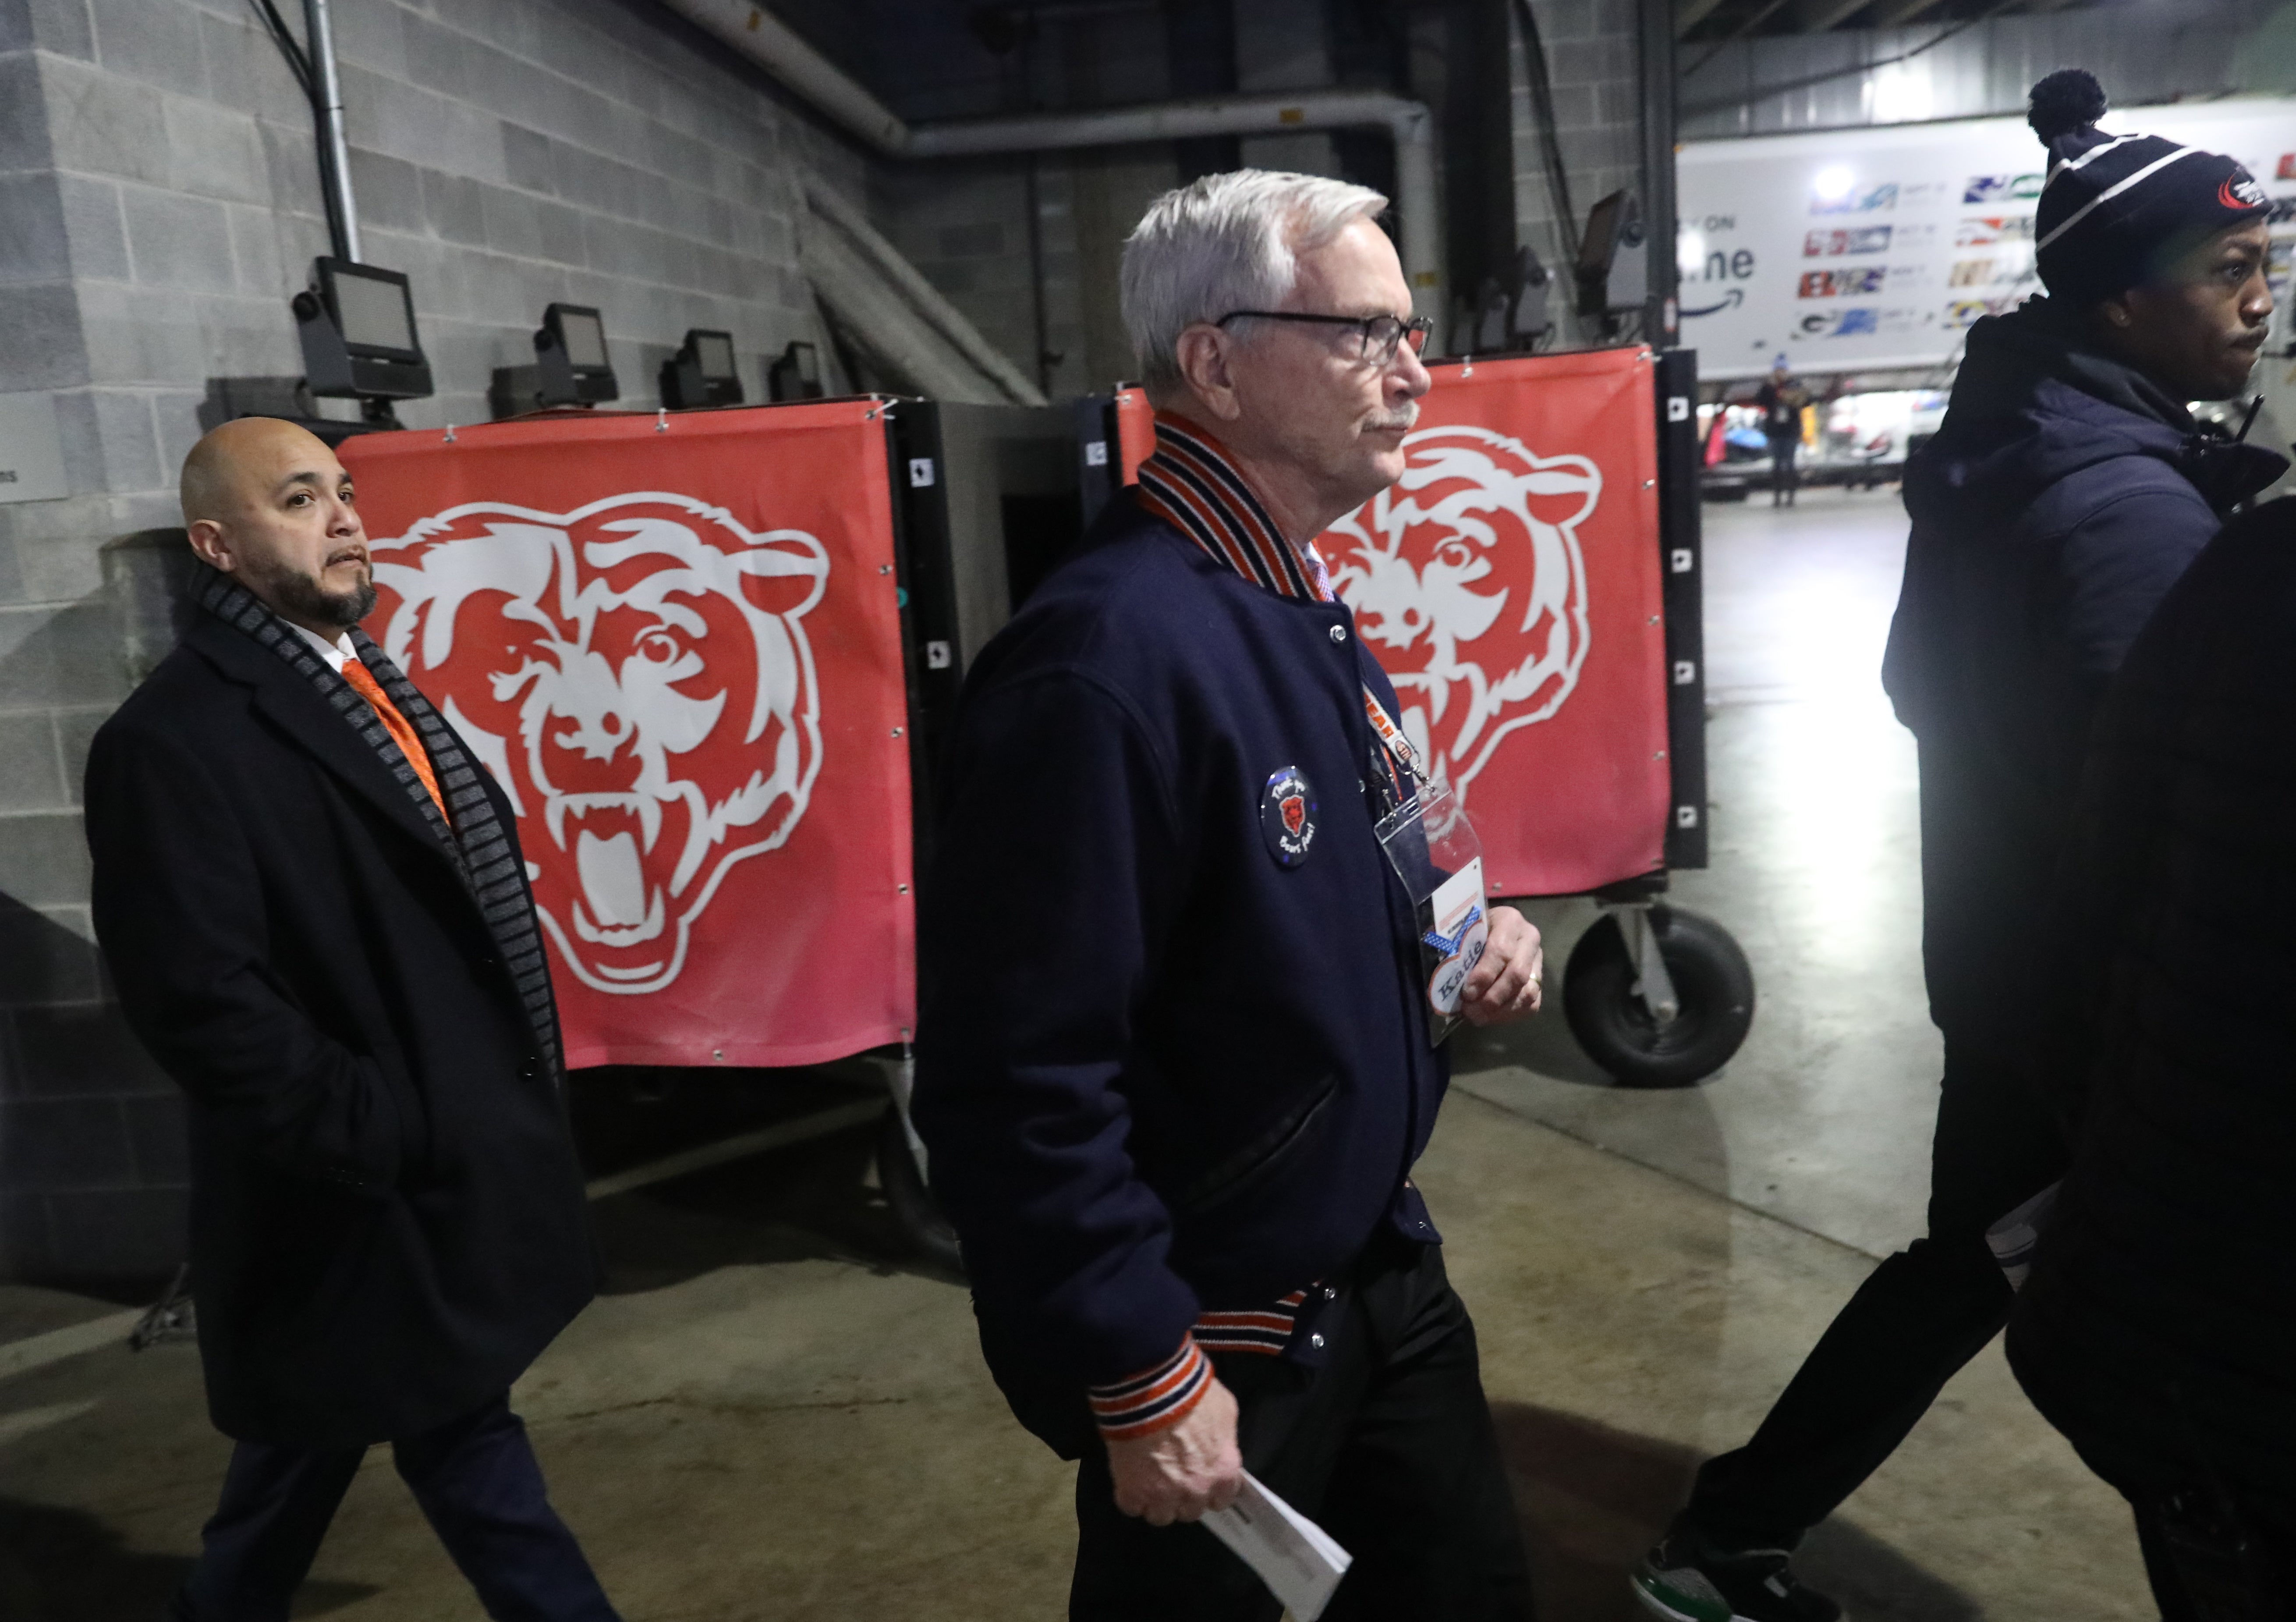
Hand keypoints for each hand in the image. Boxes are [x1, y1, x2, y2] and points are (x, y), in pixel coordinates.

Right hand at [1104, 1376, 1242, 1524]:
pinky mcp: (1133, 1492)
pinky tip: (1129, 1477)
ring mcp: (1164, 1495)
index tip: (1199, 1479)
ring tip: (1147, 1478)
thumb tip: (1218, 1445)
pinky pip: (1131, 1507)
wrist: (1151, 1386)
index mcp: (1224, 1471)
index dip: (1209, 1490)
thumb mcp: (1224, 1410)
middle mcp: (1197, 1489)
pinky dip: (1129, 1495)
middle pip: (1190, 1511)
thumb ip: (1225, 1438)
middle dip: (1182, 1496)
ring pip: (1161, 1516)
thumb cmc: (1191, 1392)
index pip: (1221, 1500)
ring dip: (1155, 1500)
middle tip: (1170, 1475)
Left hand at [1461, 905, 1542, 1025]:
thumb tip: (1448, 978)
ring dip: (1501, 1010)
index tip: (1467, 992)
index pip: (1501, 950)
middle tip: (1470, 1010)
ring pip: (1527, 992)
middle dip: (1492, 997)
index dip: (1484, 975)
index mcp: (1510, 920)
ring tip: (1477, 1017)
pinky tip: (1490, 1017)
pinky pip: (1532, 1004)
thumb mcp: (1465, 931)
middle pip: (1517, 974)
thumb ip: (1459, 949)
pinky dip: (1510, 1015)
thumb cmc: (1472, 931)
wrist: (1491, 929)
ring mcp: (1537, 960)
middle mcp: (1529, 939)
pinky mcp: (1540, 980)